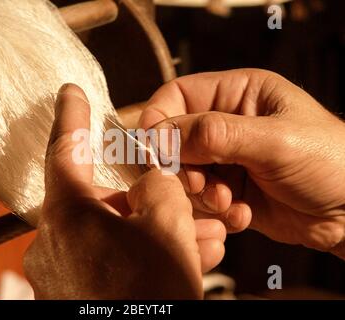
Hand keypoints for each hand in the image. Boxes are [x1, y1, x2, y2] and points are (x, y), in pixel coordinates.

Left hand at [23, 84, 225, 298]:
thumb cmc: (151, 292)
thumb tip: (150, 180)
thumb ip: (158, 186)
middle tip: (191, 203)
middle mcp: (57, 241)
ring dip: (158, 231)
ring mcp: (63, 271)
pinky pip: (112, 259)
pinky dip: (143, 254)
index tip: (70, 91)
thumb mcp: (167, 226)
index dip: (72, 115)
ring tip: (204, 236)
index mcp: (68, 215)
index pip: (66, 148)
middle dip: (153, 200)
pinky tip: (185, 258)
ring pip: (117, 233)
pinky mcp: (76, 294)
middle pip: (106, 201)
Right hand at [140, 68, 344, 258]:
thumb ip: (216, 134)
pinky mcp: (228, 189)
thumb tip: (162, 136)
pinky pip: (201, 198)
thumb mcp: (274, 141)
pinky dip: (215, 210)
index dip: (159, 118)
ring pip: (184, 172)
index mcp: (238, 94)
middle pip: (175, 138)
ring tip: (227, 202)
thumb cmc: (330, 161)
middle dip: (183, 166)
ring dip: (200, 192)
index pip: (178, 95)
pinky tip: (241, 214)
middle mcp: (227, 123)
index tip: (152, 148)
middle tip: (200, 184)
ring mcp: (226, 158)